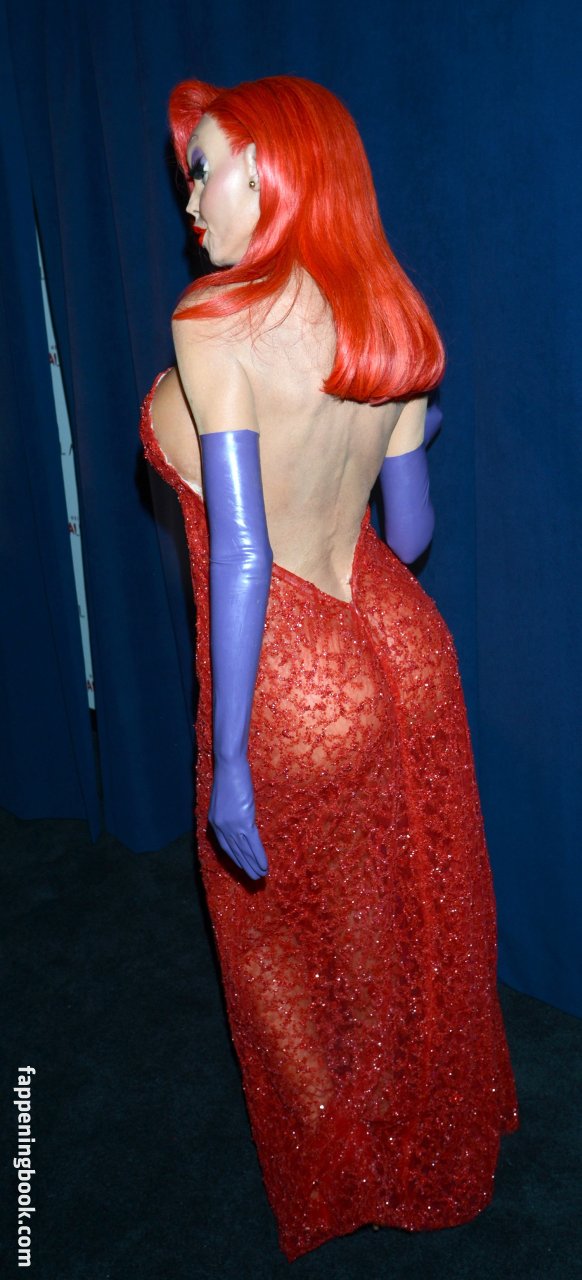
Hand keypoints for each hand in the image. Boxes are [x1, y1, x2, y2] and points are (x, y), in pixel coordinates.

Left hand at [208, 756, 268, 879]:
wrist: (230, 765)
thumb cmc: (229, 776)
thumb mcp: (227, 798)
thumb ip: (232, 812)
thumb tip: (241, 820)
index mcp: (215, 822)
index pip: (226, 846)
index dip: (235, 858)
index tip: (243, 867)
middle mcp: (221, 827)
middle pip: (235, 852)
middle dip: (244, 866)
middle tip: (253, 878)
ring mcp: (232, 826)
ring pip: (244, 851)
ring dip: (253, 866)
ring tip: (261, 876)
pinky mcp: (244, 821)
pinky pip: (253, 843)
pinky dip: (259, 856)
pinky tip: (265, 865)